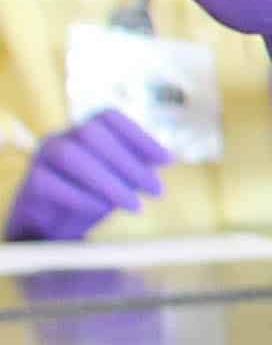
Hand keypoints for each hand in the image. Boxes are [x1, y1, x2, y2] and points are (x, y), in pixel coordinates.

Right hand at [3, 112, 167, 242]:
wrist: (50, 227)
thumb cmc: (90, 196)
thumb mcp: (118, 180)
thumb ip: (136, 167)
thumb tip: (165, 159)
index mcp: (85, 130)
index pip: (110, 118)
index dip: (140, 136)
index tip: (167, 161)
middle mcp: (63, 137)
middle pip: (93, 134)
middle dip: (129, 163)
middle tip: (157, 191)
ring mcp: (43, 157)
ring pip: (71, 156)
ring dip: (108, 181)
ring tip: (135, 205)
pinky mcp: (31, 182)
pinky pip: (51, 183)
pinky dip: (80, 197)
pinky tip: (101, 210)